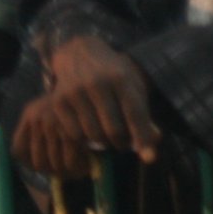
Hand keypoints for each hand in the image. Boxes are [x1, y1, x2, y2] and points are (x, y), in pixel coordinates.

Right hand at [11, 34, 159, 174]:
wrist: (79, 55)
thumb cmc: (113, 75)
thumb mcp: (132, 87)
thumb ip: (142, 115)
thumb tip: (153, 146)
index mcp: (121, 78)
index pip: (134, 113)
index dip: (143, 137)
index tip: (149, 158)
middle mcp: (97, 83)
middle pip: (114, 129)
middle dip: (121, 143)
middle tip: (122, 143)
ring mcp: (75, 91)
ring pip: (93, 135)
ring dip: (103, 143)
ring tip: (106, 137)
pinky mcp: (58, 100)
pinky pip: (75, 134)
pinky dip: (84, 139)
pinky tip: (88, 131)